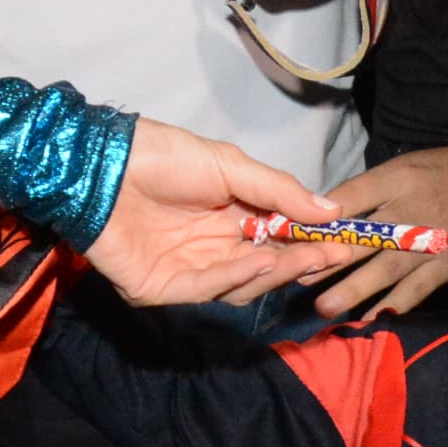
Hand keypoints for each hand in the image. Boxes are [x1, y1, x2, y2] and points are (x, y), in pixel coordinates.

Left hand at [83, 118, 332, 305]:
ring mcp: (184, 272)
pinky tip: (262, 260)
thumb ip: (279, 191)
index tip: (344, 241)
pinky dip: (235, 277)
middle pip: (263, 268)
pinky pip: (204, 290)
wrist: (104, 163)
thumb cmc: (162, 156)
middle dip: (300, 262)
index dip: (309, 242)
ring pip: (240, 285)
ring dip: (272, 271)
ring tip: (300, 255)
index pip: (276, 240)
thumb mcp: (230, 165)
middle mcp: (209, 249)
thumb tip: (332, 211)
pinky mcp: (158, 289)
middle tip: (334, 255)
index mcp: (227, 218)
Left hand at [310, 145, 447, 319]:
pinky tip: (371, 321)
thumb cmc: (443, 172)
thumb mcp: (402, 166)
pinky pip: (416, 290)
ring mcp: (429, 242)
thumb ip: (364, 190)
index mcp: (395, 180)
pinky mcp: (446, 266)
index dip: (317, 217)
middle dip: (329, 259)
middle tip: (296, 276)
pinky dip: (394, 306)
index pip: (349, 197)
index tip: (285, 233)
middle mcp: (410, 211)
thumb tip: (320, 213)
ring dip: (355, 289)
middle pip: (364, 237)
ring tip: (325, 307)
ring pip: (387, 269)